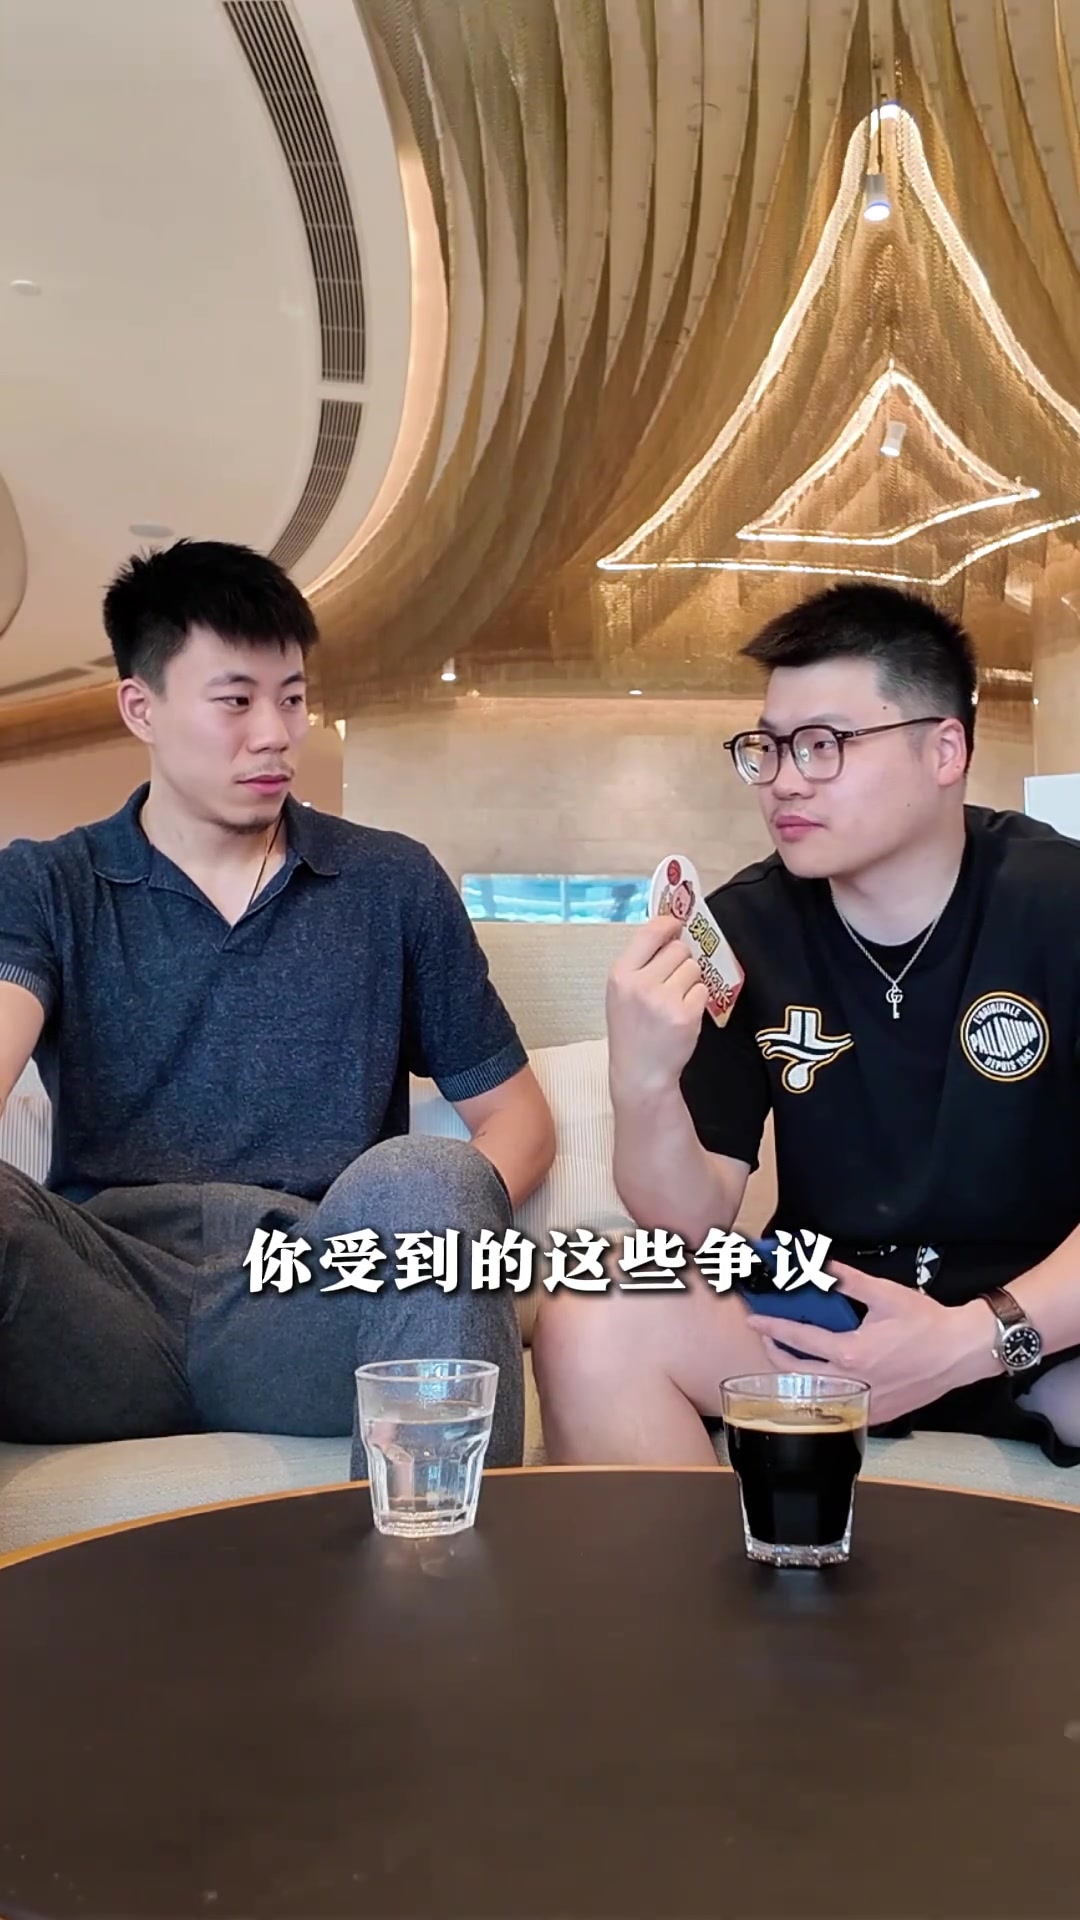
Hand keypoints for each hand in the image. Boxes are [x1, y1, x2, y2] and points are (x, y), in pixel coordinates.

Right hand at [606, 914, 708, 1101]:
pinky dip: (697, 1000)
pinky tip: (683, 1014)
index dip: (668, 924)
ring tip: (675, 1001)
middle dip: (680, 961)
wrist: (640, 1073)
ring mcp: (664, 1000)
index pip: (650, 932)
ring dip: (690, 981)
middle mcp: (640, 984)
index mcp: (620, 975)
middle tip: (671, 981)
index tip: (676, 925)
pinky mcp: (686, 1016)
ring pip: (693, 968)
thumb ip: (640, 963)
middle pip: (678, 949)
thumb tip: (670, 930)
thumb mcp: (621, 993)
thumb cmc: (631, 1030)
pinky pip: (703, 990)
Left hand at [743, 1262, 995, 1426]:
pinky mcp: (876, 1414)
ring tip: (787, 1354)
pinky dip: (820, 1394)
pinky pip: (838, 1408)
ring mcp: (864, 1403)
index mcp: (850, 1354)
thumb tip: (822, 1266)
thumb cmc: (925, 1323)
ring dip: (794, 1376)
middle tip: (766, 1336)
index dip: (772, 1327)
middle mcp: (852, 1383)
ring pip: (814, 1395)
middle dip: (774, 1354)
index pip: (799, 1340)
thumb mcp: (885, 1295)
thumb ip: (849, 1282)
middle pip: (796, 1374)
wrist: (960, 1352)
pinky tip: (818, 1378)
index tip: (755, 1320)